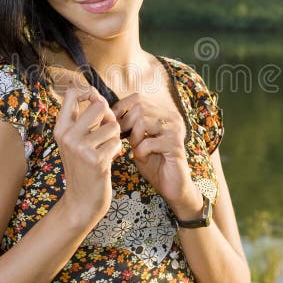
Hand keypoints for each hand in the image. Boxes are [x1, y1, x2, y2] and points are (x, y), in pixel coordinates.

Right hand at [53, 83, 123, 227]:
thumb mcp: (75, 142)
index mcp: (61, 129)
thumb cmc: (84, 168)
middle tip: (108, 130)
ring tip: (107, 149)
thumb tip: (96, 95)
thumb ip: (84, 120)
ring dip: (115, 137)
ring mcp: (80, 148)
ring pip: (112, 125)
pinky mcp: (95, 160)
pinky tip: (109, 160)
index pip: (72, 93)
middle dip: (110, 116)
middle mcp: (68, 136)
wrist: (81, 201)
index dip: (89, 92)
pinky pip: (117, 142)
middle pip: (98, 106)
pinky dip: (118, 150)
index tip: (96, 101)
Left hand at [112, 93, 202, 218]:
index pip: (138, 97)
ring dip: (134, 138)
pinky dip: (140, 152)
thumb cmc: (153, 162)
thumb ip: (129, 125)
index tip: (112, 123)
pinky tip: (143, 158)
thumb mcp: (137, 140)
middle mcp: (172, 117)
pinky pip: (148, 142)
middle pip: (139, 107)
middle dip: (126, 124)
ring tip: (137, 149)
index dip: (120, 108)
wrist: (171, 185)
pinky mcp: (175, 145)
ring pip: (143, 121)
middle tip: (124, 140)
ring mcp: (175, 130)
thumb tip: (107, 113)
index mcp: (164, 113)